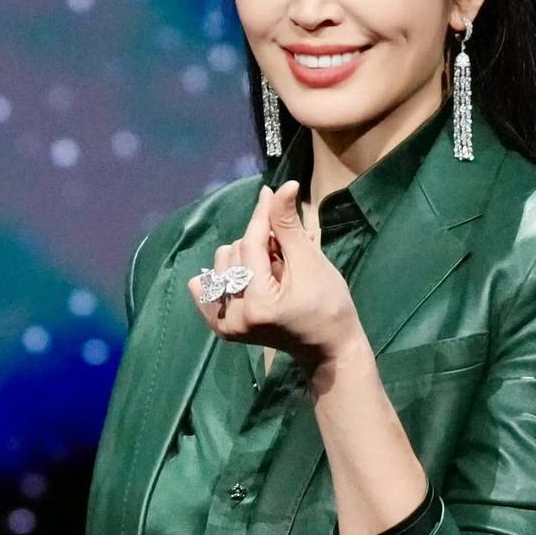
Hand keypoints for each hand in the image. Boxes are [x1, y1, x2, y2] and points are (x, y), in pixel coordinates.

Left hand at [187, 180, 360, 370]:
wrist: (327, 347)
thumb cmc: (328, 305)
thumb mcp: (311, 263)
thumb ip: (288, 226)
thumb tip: (281, 187)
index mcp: (259, 304)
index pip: (251, 244)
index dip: (262, 215)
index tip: (269, 191)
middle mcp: (236, 316)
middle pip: (233, 252)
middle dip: (259, 245)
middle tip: (286, 258)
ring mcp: (227, 325)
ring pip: (221, 265)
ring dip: (245, 259)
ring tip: (272, 273)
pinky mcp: (223, 329)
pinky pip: (206, 289)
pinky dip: (220, 276)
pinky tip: (240, 275)